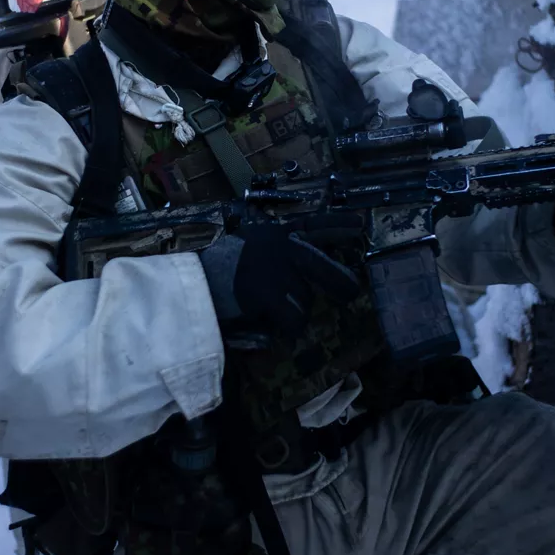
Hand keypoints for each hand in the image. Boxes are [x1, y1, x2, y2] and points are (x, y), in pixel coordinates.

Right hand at [199, 223, 361, 339]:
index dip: (339, 225)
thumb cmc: (220, 270)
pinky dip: (286, 329)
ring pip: (306, 300)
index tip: (360, 225)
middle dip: (342, 284)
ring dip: (294, 311)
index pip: (315, 224)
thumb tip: (313, 272)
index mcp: (277, 233)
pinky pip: (294, 320)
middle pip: (327, 268)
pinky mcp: (269, 291)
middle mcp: (282, 244)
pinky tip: (269, 324)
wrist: (193, 283)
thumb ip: (282, 252)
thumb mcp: (254, 247)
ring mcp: (277, 267)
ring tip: (267, 308)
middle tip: (349, 294)